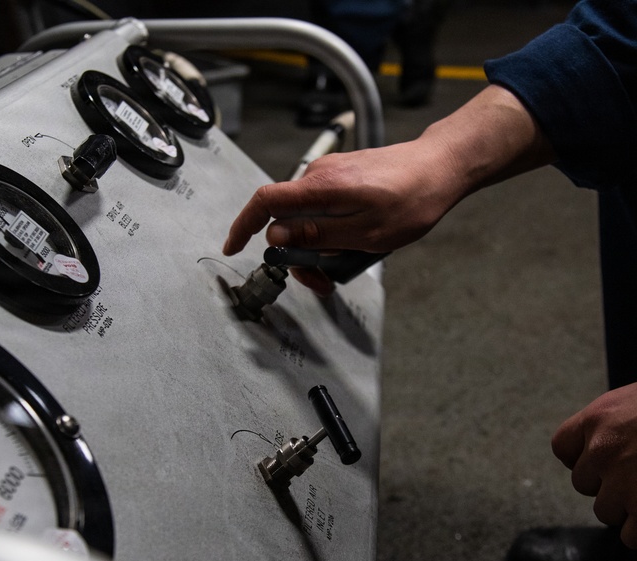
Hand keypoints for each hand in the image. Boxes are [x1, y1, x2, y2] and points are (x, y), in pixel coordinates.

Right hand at [222, 139, 460, 257]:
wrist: (442, 167)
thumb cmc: (413, 199)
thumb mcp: (365, 232)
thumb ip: (317, 235)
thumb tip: (276, 237)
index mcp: (320, 188)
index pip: (264, 202)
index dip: (243, 226)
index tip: (234, 246)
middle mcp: (319, 176)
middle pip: (287, 219)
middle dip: (298, 253)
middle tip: (323, 278)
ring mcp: (330, 174)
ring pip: (306, 217)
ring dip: (318, 244)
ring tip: (351, 258)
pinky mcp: (342, 177)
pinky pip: (322, 208)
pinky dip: (330, 230)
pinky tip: (356, 239)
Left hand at [552, 384, 636, 548]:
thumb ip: (620, 422)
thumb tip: (612, 445)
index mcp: (599, 418)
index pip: (564, 447)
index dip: (583, 458)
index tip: (603, 462)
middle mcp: (603, 450)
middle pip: (584, 483)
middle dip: (610, 485)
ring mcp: (625, 483)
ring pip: (605, 511)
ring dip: (628, 509)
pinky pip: (631, 536)